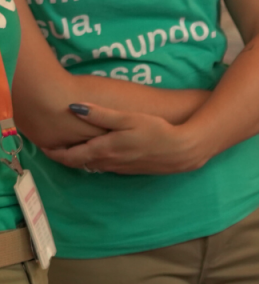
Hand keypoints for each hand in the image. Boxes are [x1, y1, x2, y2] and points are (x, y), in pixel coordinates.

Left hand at [42, 103, 208, 174]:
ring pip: (94, 166)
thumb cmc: (157, 131)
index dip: (56, 153)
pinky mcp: (133, 170)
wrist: (183, 151)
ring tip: (72, 150)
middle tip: (53, 149)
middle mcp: (111, 163)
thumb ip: (100, 114)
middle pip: (81, 164)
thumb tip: (73, 108)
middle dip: (66, 157)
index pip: (73, 156)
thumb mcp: (128, 118)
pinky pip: (108, 167)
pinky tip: (99, 153)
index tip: (45, 148)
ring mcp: (122, 168)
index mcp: (106, 150)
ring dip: (82, 160)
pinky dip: (97, 162)